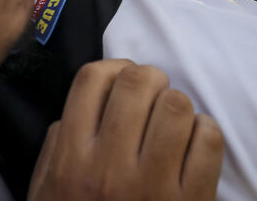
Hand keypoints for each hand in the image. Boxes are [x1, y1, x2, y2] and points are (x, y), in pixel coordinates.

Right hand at [27, 59, 223, 200]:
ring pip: (177, 105)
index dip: (114, 68)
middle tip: (153, 96)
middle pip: (139, 82)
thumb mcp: (47, 191)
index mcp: (72, 159)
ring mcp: (154, 186)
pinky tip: (193, 146)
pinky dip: (205, 133)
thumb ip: (57, 145)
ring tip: (173, 123)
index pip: (93, 79)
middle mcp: (111, 167)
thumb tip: (82, 106)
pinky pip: (209, 140)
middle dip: (150, 80)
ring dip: (177, 106)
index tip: (122, 79)